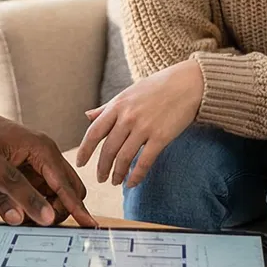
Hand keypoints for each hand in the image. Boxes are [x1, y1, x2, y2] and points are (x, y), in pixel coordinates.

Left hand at [0, 87, 95, 227]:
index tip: (89, 225)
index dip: (77, 208)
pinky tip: (19, 208)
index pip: (66, 185)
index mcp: (42, 149)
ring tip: (24, 217)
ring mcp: (41, 160)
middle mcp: (46, 153)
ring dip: (49, 208)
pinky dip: (38, 202)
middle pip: (71, 190)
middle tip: (39, 223)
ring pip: (59, 192)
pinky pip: (45, 189)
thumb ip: (7, 197)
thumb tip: (22, 220)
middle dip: (62, 210)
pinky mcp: (32, 166)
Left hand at [74, 60, 203, 186]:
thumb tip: (87, 116)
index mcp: (117, 106)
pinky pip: (144, 162)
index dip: (84, 150)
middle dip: (102, 168)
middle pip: (108, 149)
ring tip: (115, 182)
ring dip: (117, 174)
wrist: (187, 83)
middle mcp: (127, 117)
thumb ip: (107, 107)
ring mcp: (144, 127)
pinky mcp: (161, 137)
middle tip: (100, 178)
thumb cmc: (157, 87)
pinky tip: (132, 183)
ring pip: (124, 158)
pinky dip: (136, 176)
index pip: (94, 132)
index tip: (80, 164)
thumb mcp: (128, 93)